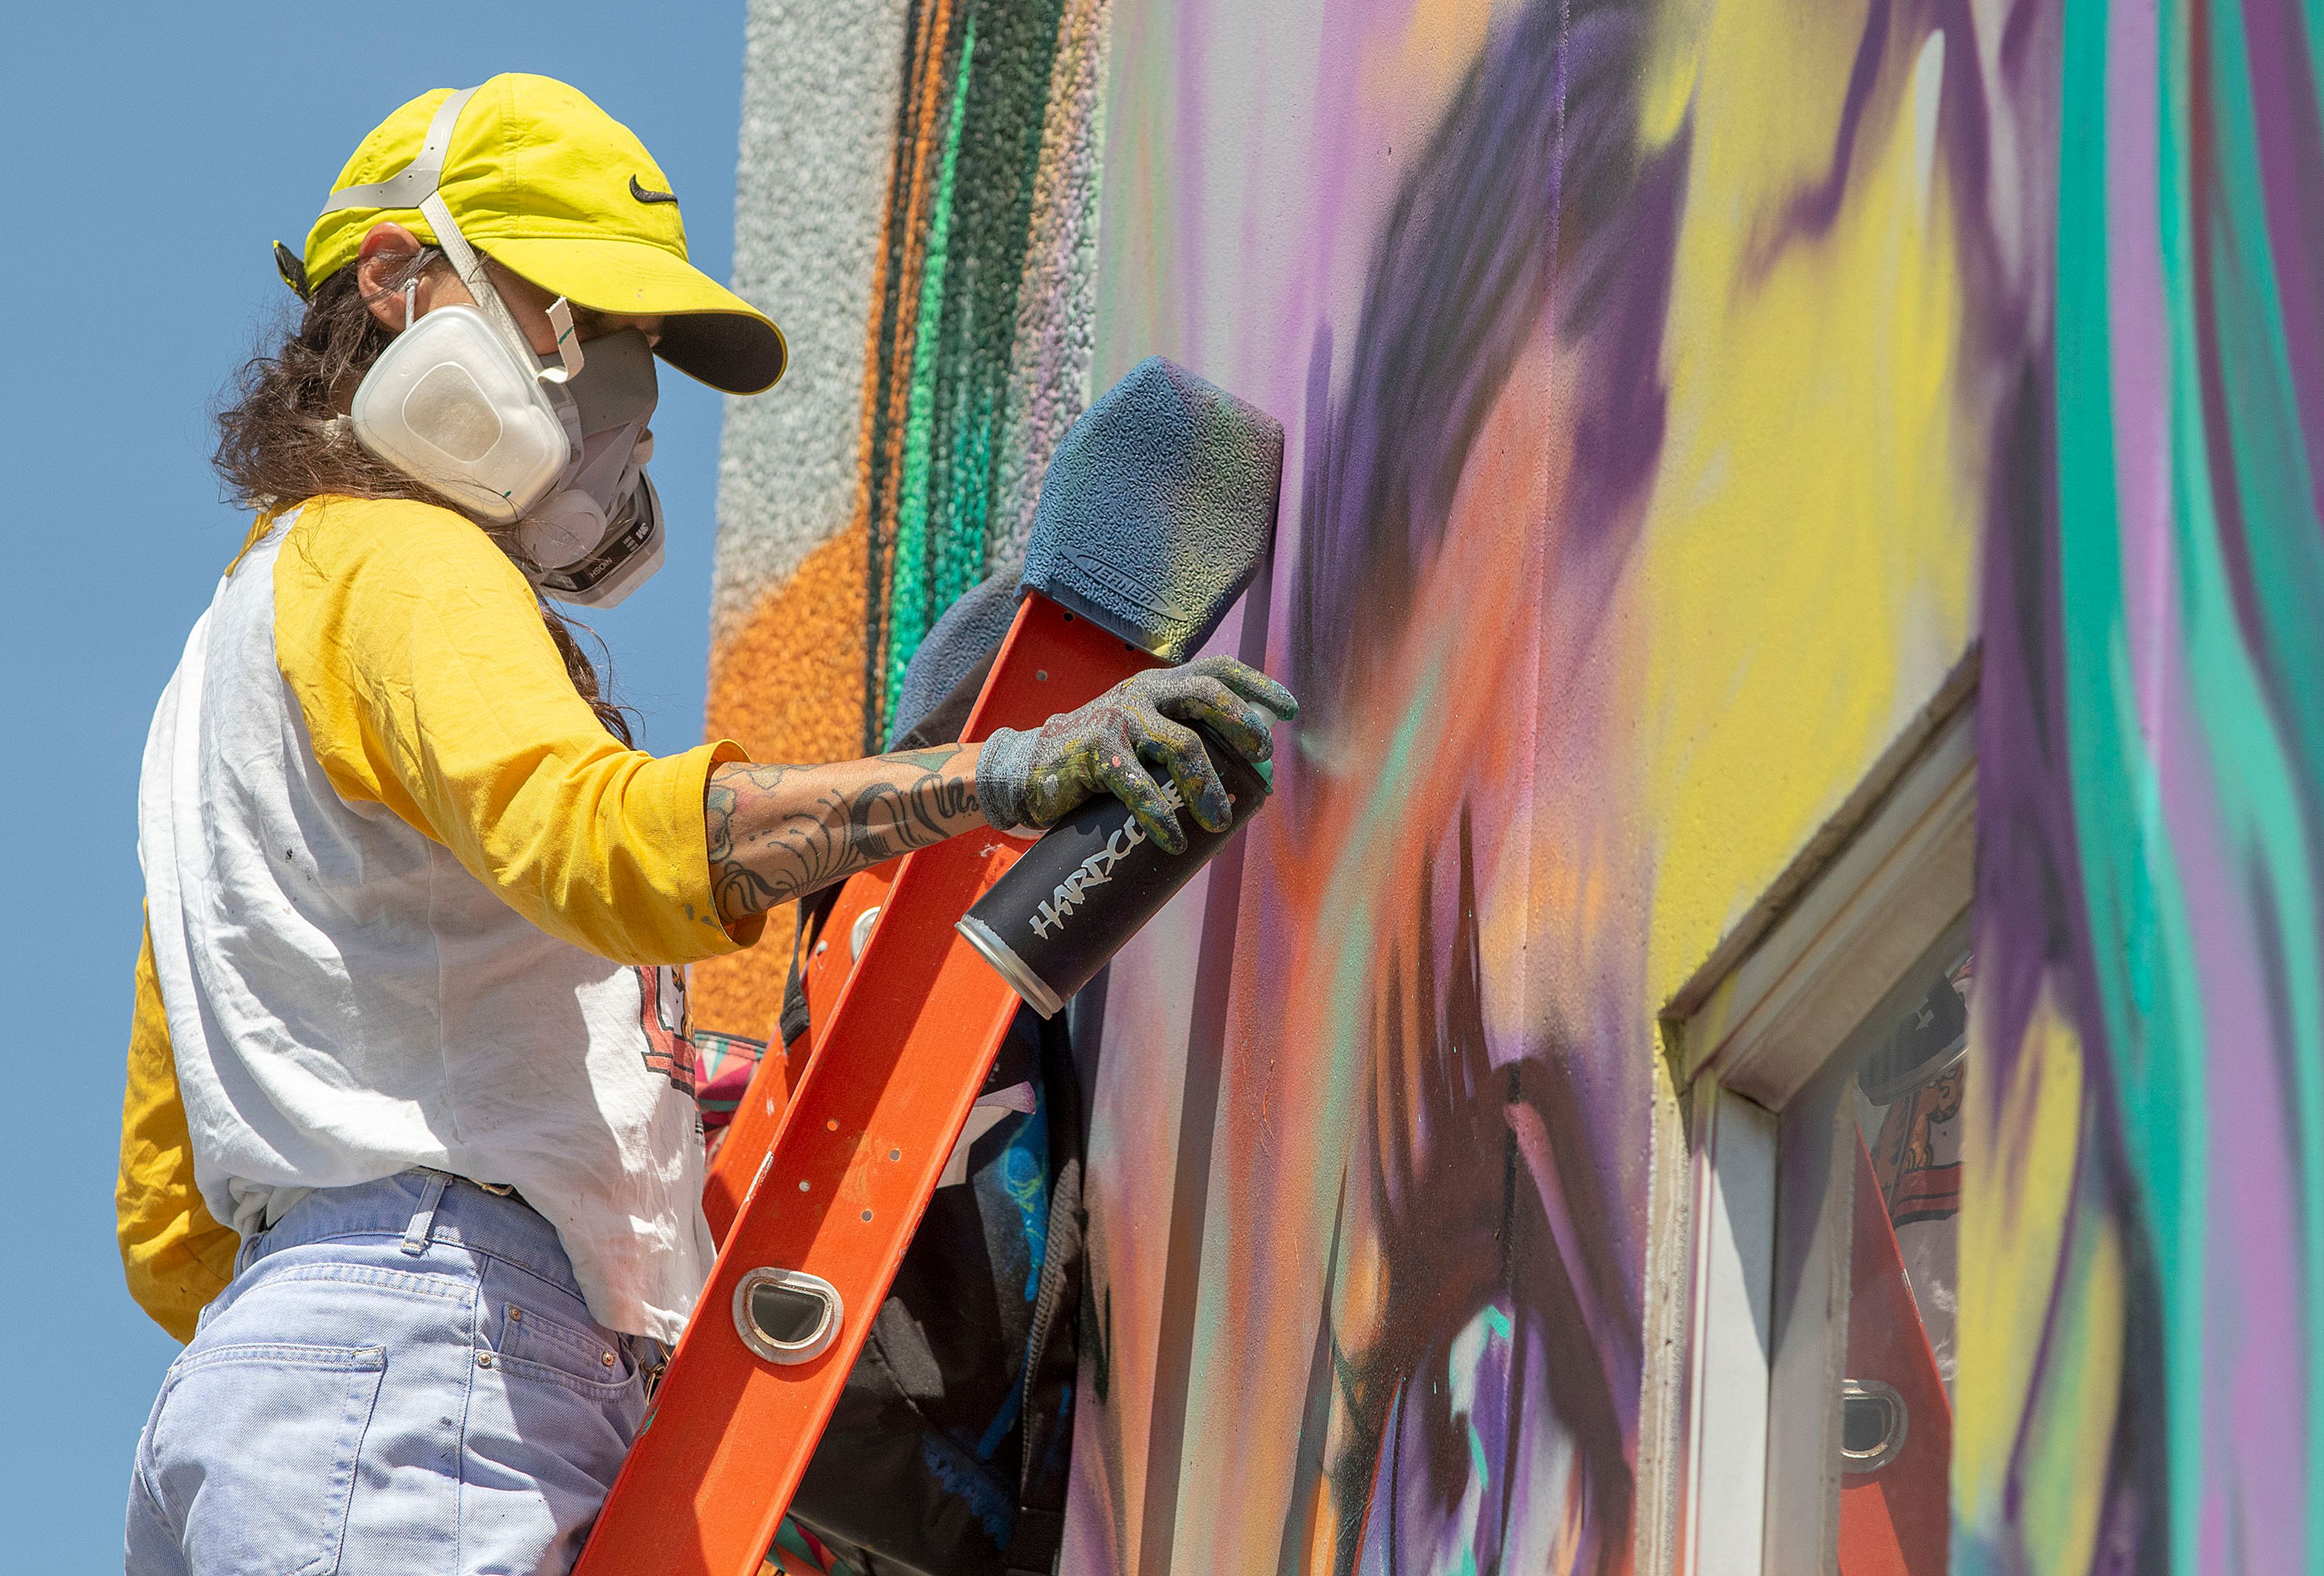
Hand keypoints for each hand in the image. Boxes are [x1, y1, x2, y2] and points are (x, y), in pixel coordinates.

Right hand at [976, 657, 1299, 853]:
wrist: (1029, 771)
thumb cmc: (1097, 761)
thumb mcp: (1141, 739)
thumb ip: (1179, 744)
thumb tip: (1245, 782)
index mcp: (1160, 686)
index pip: (1217, 669)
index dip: (1257, 685)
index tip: (1291, 711)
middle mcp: (1142, 693)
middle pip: (1207, 694)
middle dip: (1243, 724)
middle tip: (1262, 758)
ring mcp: (1119, 719)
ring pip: (1182, 746)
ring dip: (1209, 787)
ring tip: (1219, 822)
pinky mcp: (1096, 751)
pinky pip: (1138, 785)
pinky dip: (1160, 817)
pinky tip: (1174, 841)